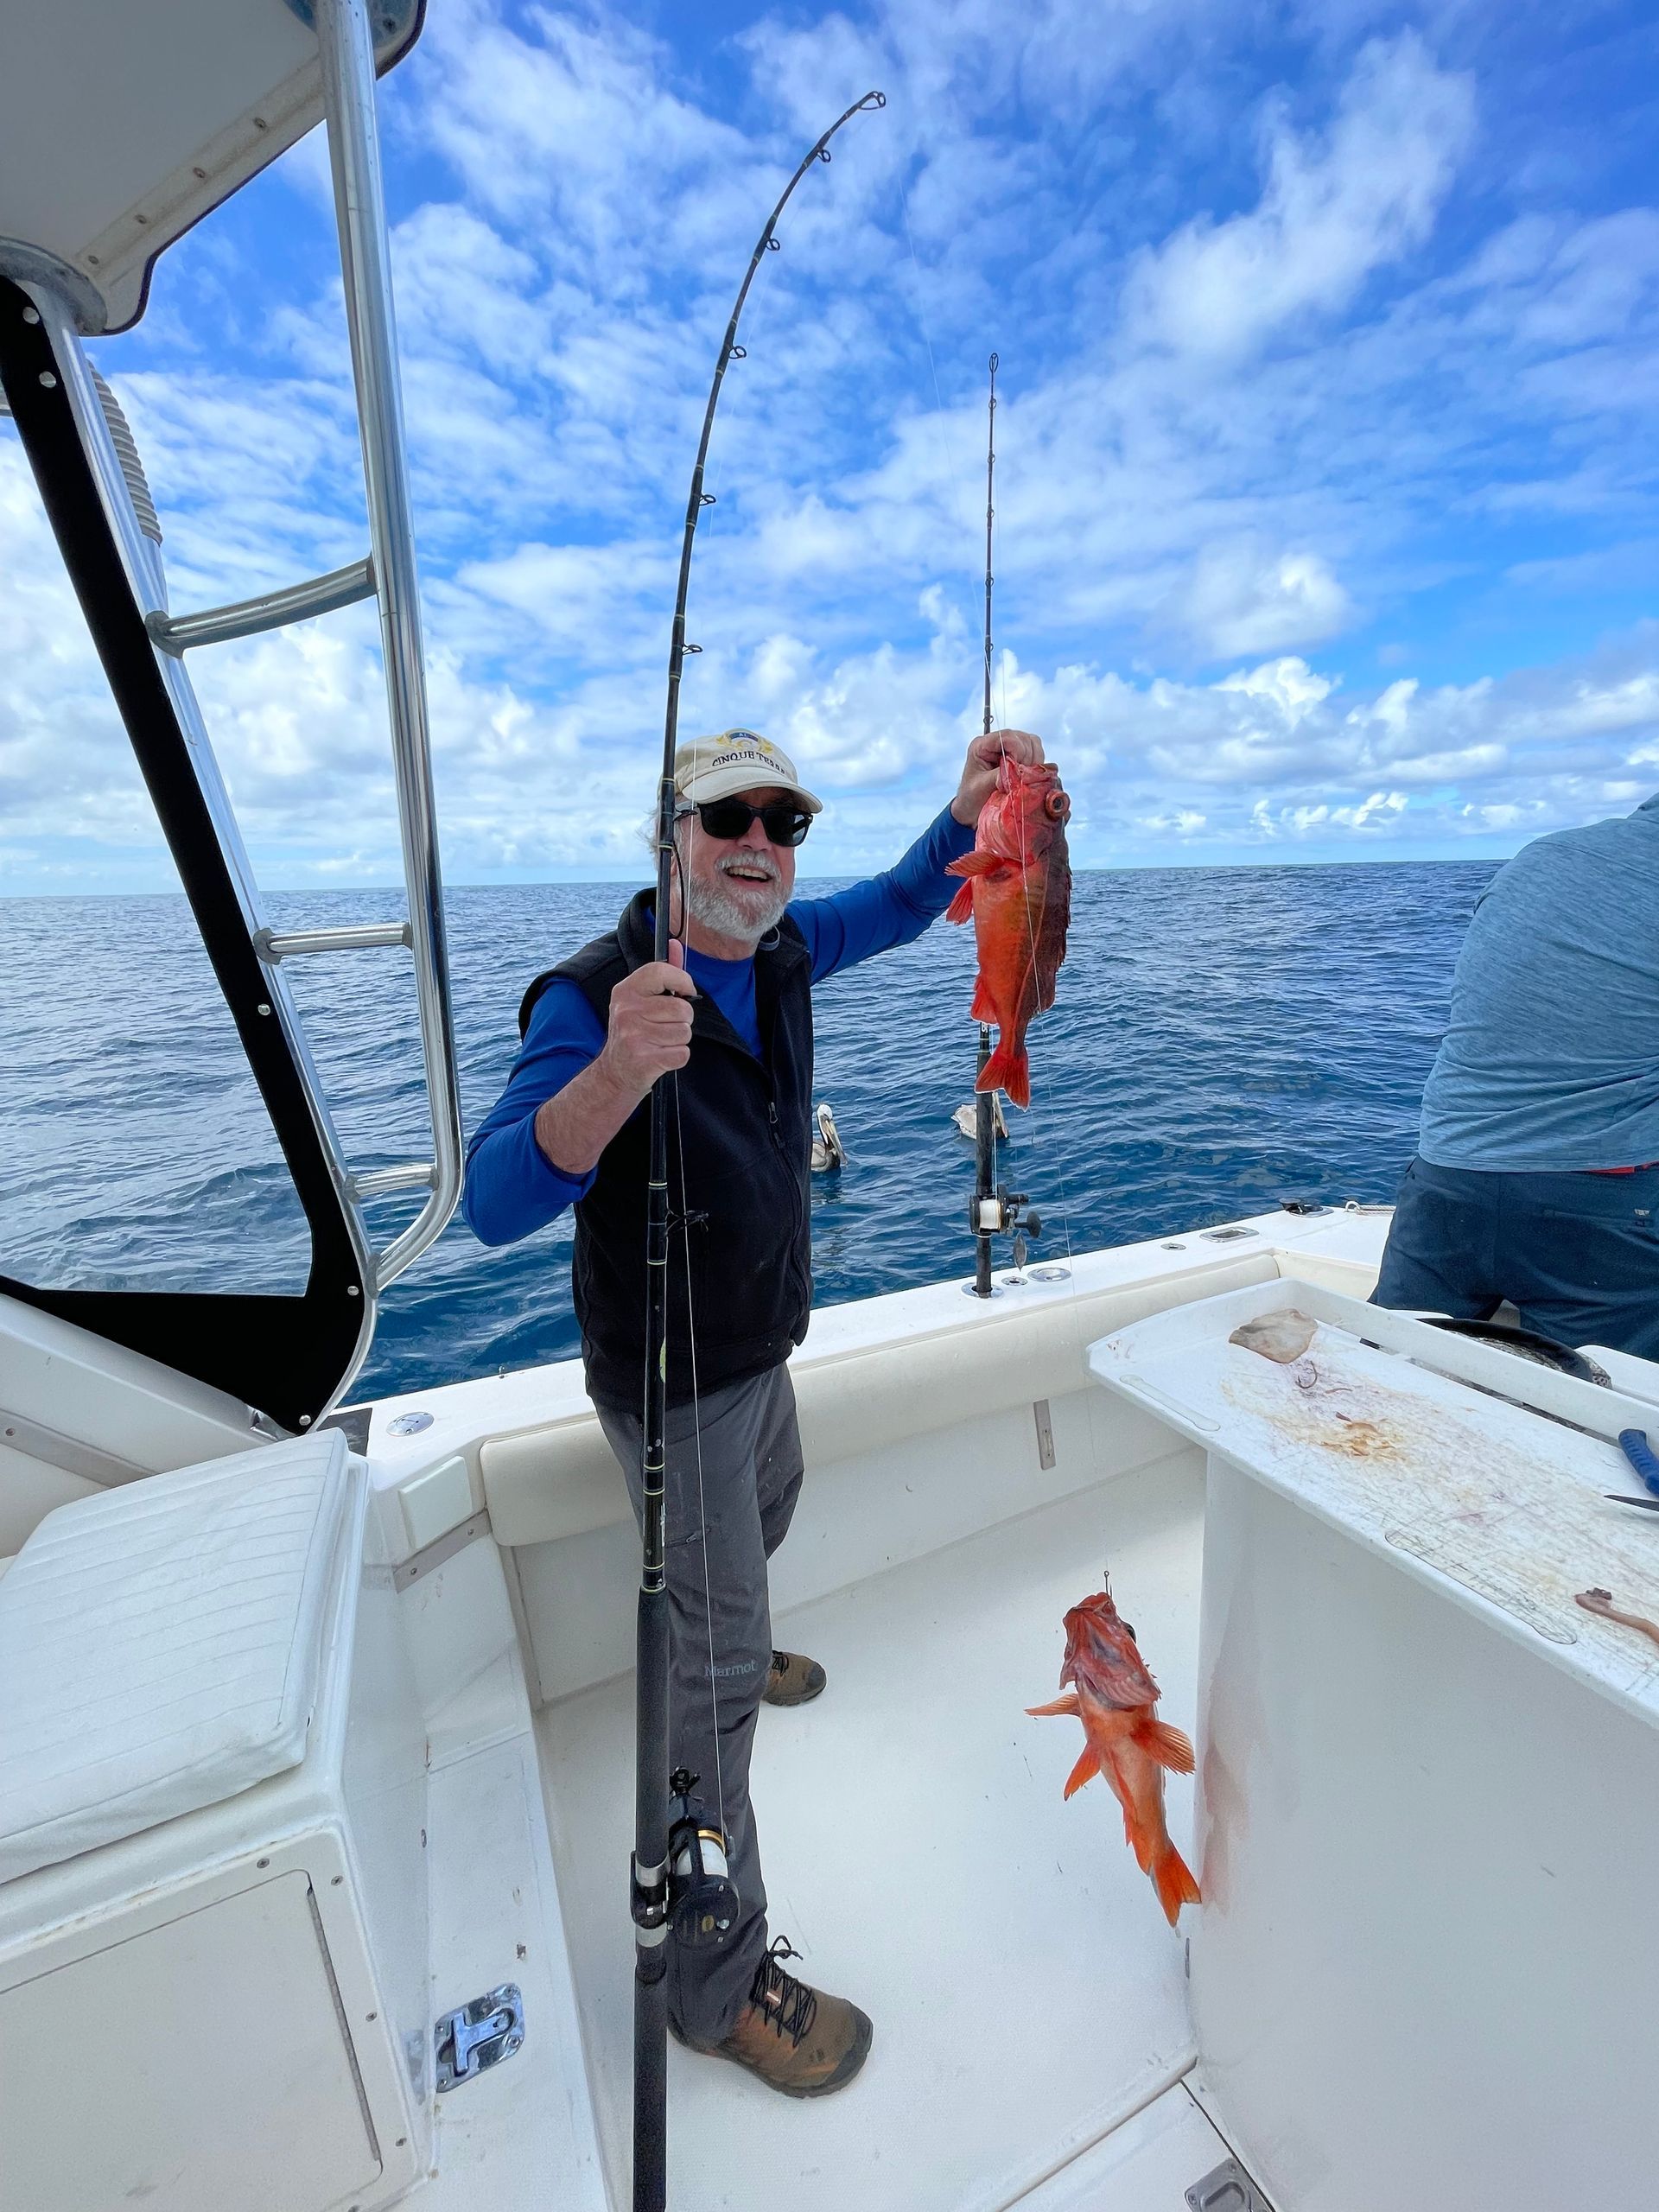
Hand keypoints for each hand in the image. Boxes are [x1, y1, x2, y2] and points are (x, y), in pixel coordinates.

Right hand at [598, 941, 697, 1098]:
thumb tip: (676, 943)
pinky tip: (661, 1056)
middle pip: (682, 1009)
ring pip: (685, 1032)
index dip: (682, 980)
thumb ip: (662, 973)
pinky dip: (678, 1057)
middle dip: (683, 1020)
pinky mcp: (643, 1060)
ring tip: (661, 1041)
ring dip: (679, 1039)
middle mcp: (626, 1010)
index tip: (685, 992)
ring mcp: (633, 1036)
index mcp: (626, 990)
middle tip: (667, 1025)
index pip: (661, 971)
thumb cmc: (634, 1031)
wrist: (615, 1072)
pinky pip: (683, 1053)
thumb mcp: (640, 999)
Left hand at [951, 727, 1045, 824]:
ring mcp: (1008, 747)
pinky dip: (1037, 764)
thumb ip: (998, 777)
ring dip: (1034, 761)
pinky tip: (1028, 777)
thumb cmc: (972, 798)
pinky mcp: (1018, 755)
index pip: (1007, 737)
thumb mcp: (981, 787)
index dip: (1018, 752)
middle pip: (1023, 738)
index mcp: (981, 745)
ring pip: (1033, 743)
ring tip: (1024, 778)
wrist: (972, 809)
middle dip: (1027, 759)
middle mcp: (995, 742)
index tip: (1017, 772)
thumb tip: (1018, 770)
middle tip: (1022, 778)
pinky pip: (1036, 752)